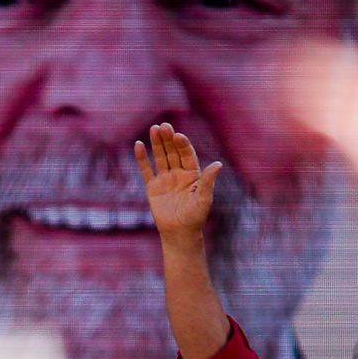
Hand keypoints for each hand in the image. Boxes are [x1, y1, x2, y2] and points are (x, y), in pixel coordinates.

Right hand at [134, 122, 222, 241]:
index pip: (187, 155)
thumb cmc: (195, 217)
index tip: (178, 135)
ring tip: (154, 128)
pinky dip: (142, 158)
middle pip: (173, 152)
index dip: (183, 145)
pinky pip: (146, 170)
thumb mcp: (203, 198)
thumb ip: (207, 181)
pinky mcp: (153, 186)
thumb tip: (218, 165)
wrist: (179, 233)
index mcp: (193, 175)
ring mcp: (165, 179)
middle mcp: (179, 174)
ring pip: (160, 157)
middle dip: (168, 139)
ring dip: (156, 143)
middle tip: (164, 126)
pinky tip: (139, 145)